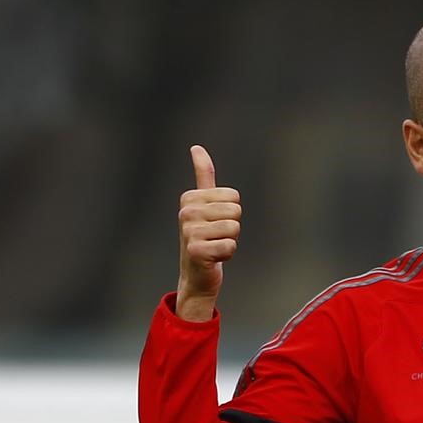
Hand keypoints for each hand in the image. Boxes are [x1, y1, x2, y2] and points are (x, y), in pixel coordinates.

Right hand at [176, 145, 240, 320]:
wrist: (196, 275)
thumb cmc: (204, 237)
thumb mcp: (204, 205)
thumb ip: (203, 176)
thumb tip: (197, 147)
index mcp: (190, 198)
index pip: (234, 196)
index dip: (231, 212)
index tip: (214, 222)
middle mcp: (186, 212)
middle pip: (236, 211)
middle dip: (232, 227)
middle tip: (216, 237)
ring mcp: (189, 232)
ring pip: (234, 228)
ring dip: (229, 241)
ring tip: (214, 247)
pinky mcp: (196, 252)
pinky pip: (230, 246)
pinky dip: (227, 255)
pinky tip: (214, 259)